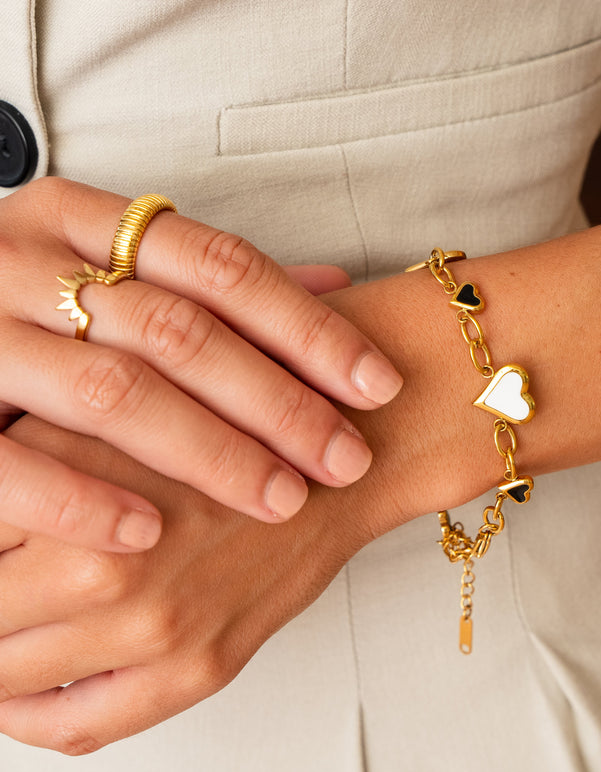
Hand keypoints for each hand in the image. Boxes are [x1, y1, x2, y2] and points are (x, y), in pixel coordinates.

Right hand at [0, 178, 402, 550]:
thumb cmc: (34, 310)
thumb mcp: (115, 271)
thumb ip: (216, 283)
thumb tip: (337, 285)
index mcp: (86, 219)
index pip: (227, 267)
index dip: (310, 329)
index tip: (377, 385)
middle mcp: (31, 258)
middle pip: (186, 331)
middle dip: (280, 403)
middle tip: (346, 457)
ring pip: (117, 390)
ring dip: (212, 454)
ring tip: (282, 500)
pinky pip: (10, 456)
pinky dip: (85, 495)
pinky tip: (151, 535)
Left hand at [0, 414, 368, 752]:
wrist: (341, 452)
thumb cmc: (244, 422)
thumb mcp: (120, 409)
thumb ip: (33, 454)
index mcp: (77, 492)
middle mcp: (108, 570)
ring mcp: (156, 631)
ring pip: (4, 678)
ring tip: (0, 628)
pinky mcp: (199, 669)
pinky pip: (77, 726)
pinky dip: (28, 720)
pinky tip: (21, 694)